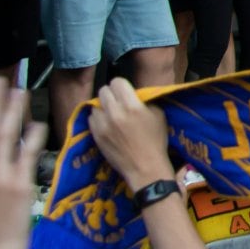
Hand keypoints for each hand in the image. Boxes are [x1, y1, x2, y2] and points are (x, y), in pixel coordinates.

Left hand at [86, 78, 174, 194]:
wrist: (144, 167)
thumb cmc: (155, 140)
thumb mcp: (158, 115)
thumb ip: (143, 102)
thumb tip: (132, 96)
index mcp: (132, 106)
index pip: (117, 82)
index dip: (121, 85)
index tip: (125, 91)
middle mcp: (114, 113)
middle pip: (103, 91)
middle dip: (111, 94)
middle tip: (117, 101)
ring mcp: (102, 125)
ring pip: (95, 106)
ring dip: (103, 108)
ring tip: (111, 115)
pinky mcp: (95, 136)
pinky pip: (91, 119)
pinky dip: (98, 119)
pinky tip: (106, 125)